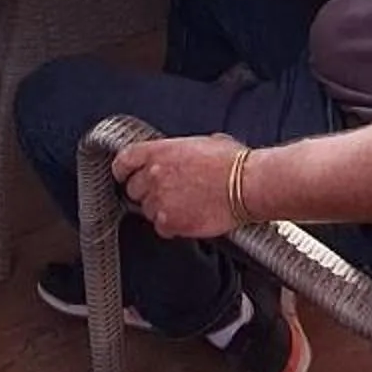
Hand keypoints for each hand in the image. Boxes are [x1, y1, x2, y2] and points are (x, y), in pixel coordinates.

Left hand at [113, 132, 240, 240]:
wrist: (248, 184)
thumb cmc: (232, 163)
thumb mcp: (202, 143)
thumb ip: (180, 150)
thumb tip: (183, 154)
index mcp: (158, 152)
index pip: (123, 161)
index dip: (124, 171)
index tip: (126, 176)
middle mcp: (154, 175)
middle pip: (133, 189)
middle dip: (146, 192)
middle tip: (167, 193)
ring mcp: (160, 200)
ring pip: (147, 210)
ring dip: (161, 210)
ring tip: (185, 205)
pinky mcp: (171, 222)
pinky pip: (161, 228)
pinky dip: (172, 226)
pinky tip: (189, 218)